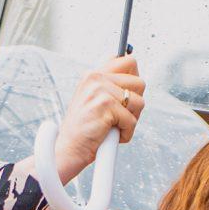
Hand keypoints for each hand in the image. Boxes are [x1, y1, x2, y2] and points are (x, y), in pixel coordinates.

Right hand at [50, 55, 143, 183]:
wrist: (69, 149)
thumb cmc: (84, 129)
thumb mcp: (93, 100)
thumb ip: (110, 86)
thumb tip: (135, 73)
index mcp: (94, 74)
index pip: (127, 61)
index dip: (134, 78)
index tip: (128, 93)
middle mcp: (96, 78)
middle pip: (139, 82)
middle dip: (135, 103)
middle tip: (120, 116)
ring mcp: (100, 90)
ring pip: (139, 102)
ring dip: (131, 119)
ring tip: (114, 126)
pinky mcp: (106, 106)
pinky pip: (132, 120)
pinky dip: (126, 133)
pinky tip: (110, 135)